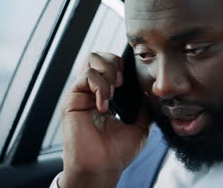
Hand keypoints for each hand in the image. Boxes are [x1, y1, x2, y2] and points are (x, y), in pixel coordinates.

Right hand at [59, 52, 149, 187]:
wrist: (103, 168)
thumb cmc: (117, 152)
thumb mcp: (139, 125)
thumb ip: (142, 106)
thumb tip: (150, 91)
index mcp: (106, 95)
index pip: (110, 64)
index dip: (122, 65)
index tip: (131, 80)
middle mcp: (91, 91)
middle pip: (98, 55)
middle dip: (114, 63)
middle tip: (122, 83)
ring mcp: (81, 94)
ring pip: (91, 59)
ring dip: (108, 72)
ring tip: (113, 93)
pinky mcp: (72, 100)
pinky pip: (85, 77)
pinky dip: (100, 86)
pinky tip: (104, 105)